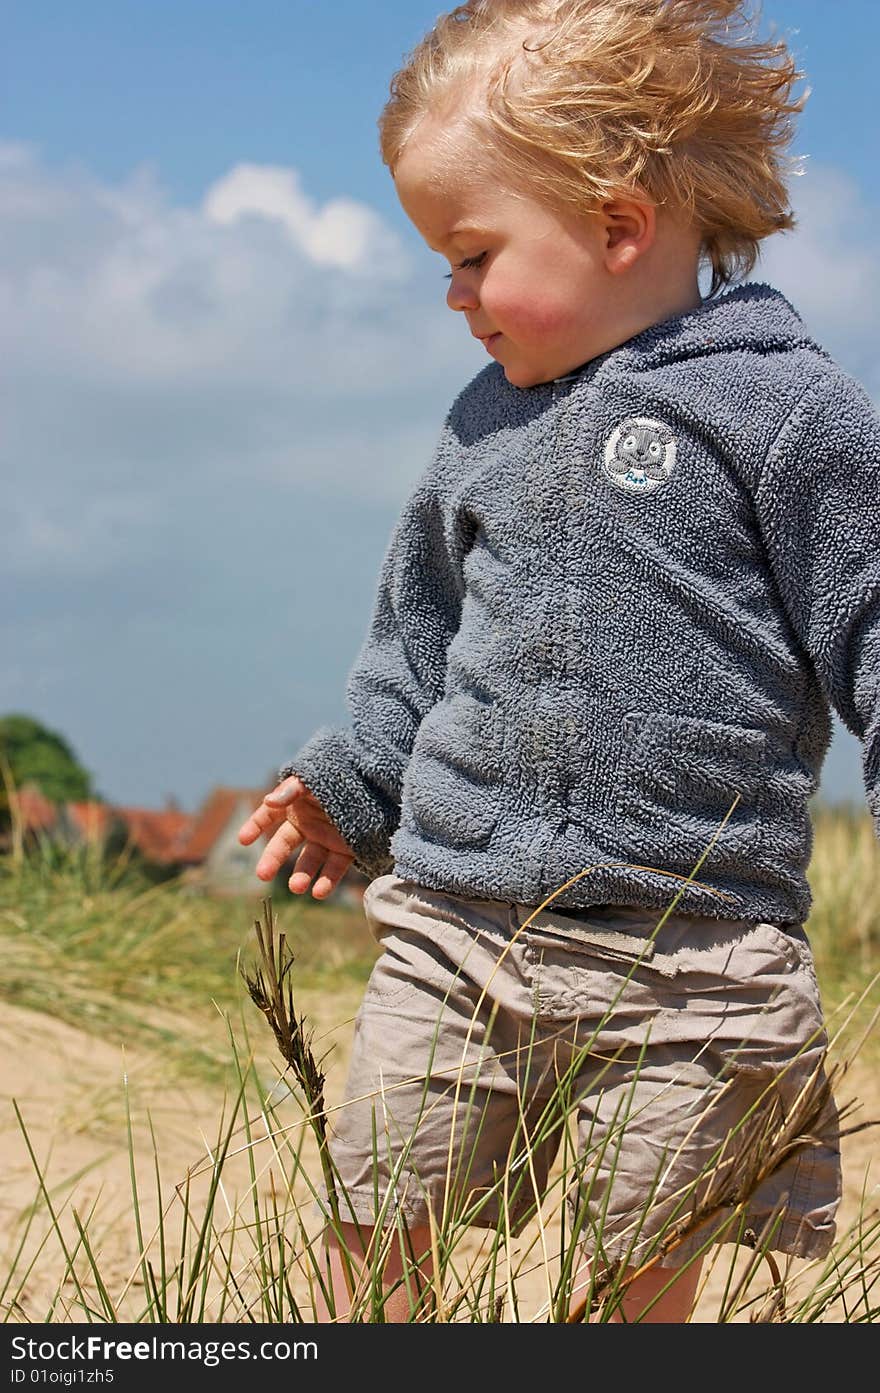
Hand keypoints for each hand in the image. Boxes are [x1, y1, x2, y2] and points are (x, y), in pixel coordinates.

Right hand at [237, 775, 354, 897]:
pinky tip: (319, 892)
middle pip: (284, 845)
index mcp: (296, 805)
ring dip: (301, 876)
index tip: (243, 840)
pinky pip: (333, 869)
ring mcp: (325, 838)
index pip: (268, 815)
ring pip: (308, 861)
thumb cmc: (341, 776)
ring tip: (297, 888)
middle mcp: (307, 824)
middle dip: (272, 860)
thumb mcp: (315, 779)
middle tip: (262, 875)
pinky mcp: (345, 850)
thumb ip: (293, 789)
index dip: (255, 825)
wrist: (376, 781)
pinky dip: (327, 882)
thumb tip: (268, 800)